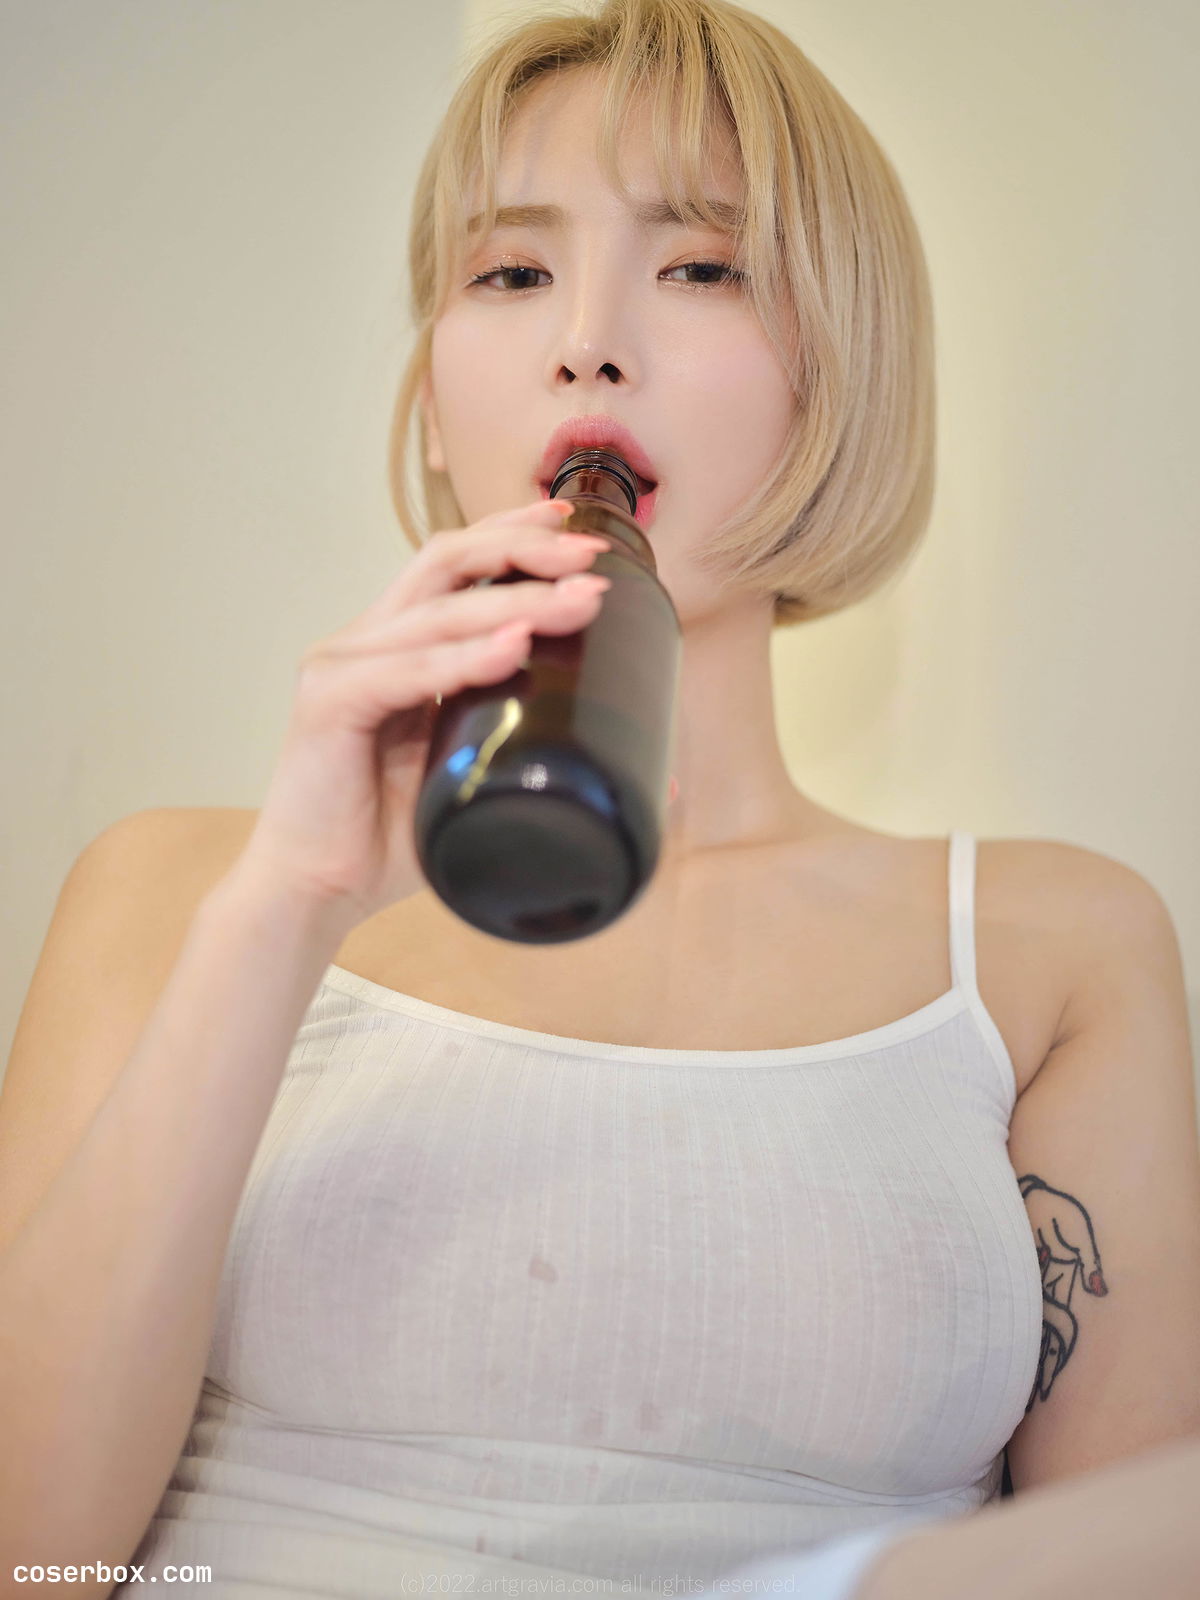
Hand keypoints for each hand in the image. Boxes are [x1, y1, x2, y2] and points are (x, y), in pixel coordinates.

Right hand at [234, 498, 610, 927]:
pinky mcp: (326, 705)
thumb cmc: (392, 838)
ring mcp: (340, 666)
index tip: (577, 523)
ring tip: (580, 598)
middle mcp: (365, 641)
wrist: (316, 893)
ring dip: (515, 599)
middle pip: (447, 561)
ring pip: (437, 611)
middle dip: (526, 548)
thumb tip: (660, 775)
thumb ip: (549, 765)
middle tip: (593, 557)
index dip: (513, 532)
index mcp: (398, 646)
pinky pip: (403, 671)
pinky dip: (462, 657)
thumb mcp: (484, 786)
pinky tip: (512, 648)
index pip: (456, 563)